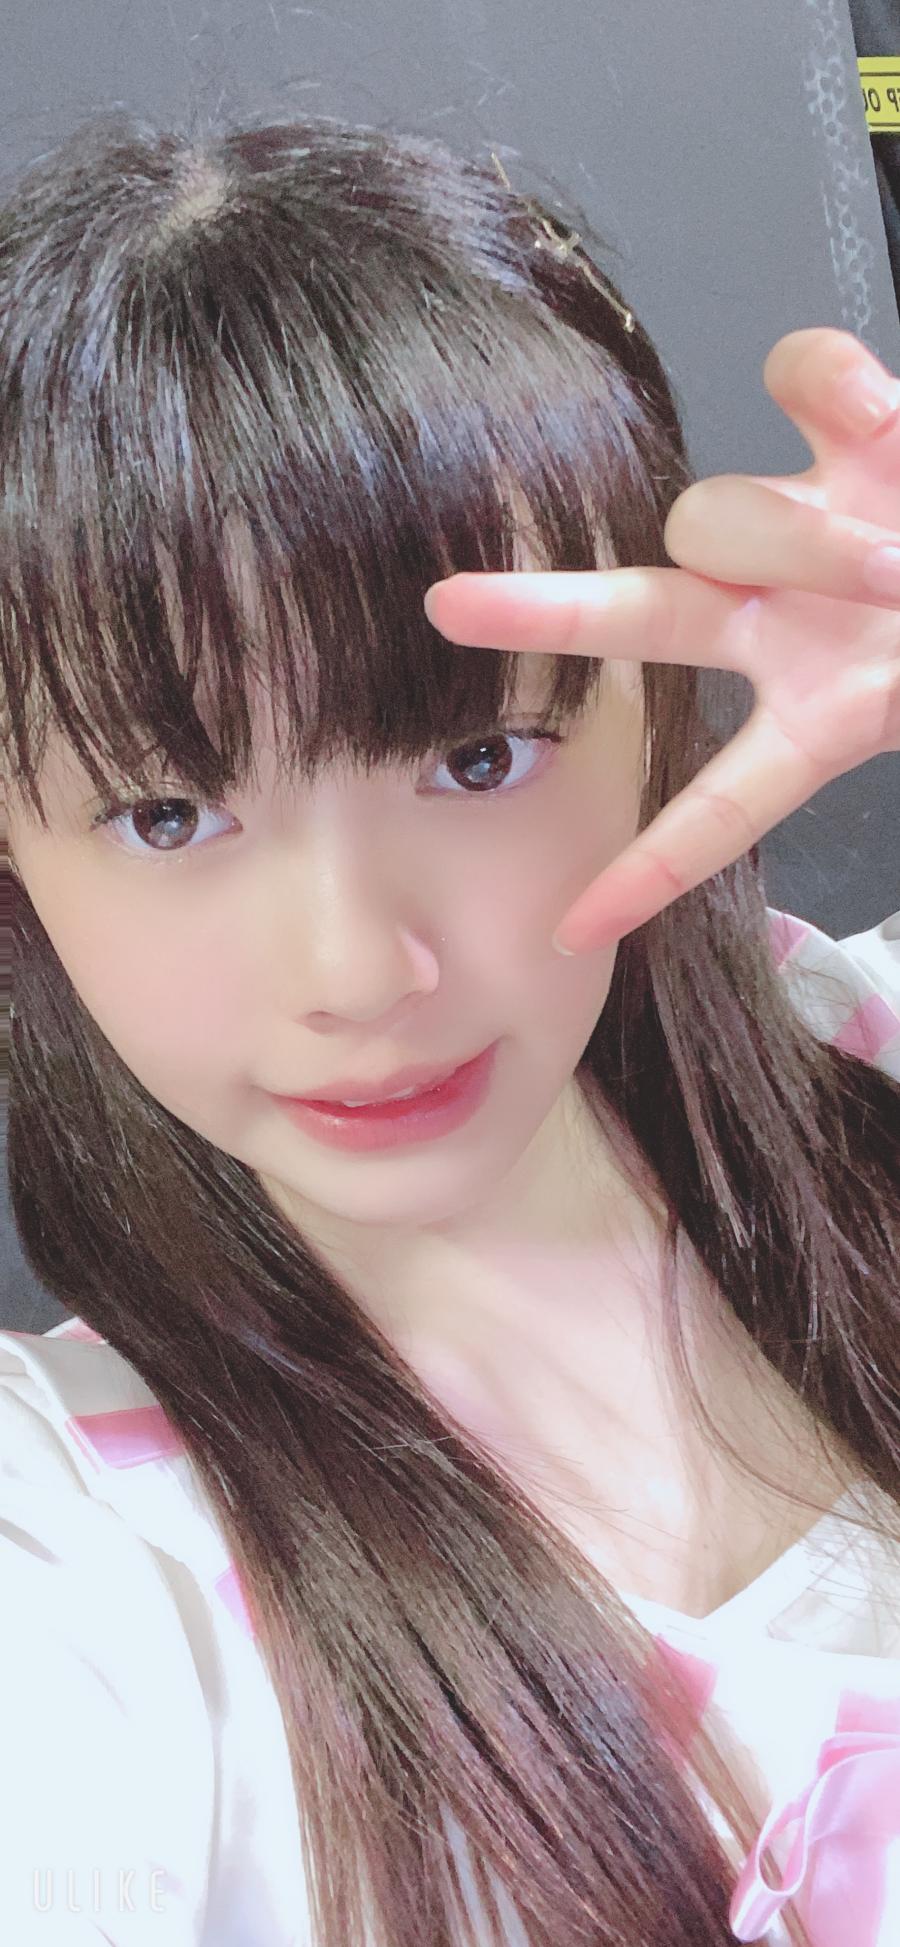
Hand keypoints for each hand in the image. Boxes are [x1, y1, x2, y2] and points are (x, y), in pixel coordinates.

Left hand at [422, 328, 899, 955]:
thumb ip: (896, 691)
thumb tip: (881, 609)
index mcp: (821, 713)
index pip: (722, 806)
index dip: (654, 873)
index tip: (570, 934)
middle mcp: (789, 614)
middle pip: (643, 616)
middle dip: (546, 615)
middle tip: (443, 609)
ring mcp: (812, 520)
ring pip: (720, 515)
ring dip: (805, 547)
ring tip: (899, 566)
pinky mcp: (855, 425)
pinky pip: (802, 376)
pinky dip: (834, 393)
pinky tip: (881, 428)